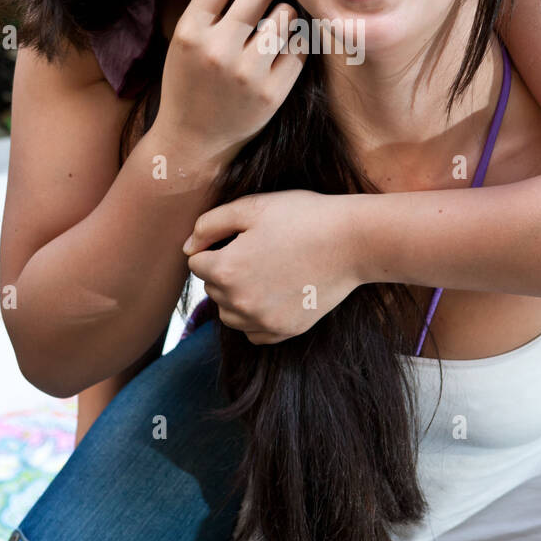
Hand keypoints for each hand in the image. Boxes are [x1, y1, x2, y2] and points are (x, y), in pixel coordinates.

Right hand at [156, 0, 304, 166]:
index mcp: (190, 32)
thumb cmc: (189, 84)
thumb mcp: (184, 42)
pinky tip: (285, 45)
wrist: (192, 140)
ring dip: (285, 12)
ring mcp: (247, 72)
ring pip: (285, 16)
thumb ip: (209, 9)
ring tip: (276, 22)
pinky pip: (300, 47)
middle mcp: (218, 49)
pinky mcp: (273, 92)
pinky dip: (296, 41)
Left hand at [183, 191, 362, 342]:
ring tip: (264, 272)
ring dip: (236, 296)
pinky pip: (254, 333)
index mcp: (226, 269)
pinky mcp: (285, 331)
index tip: (240, 236)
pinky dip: (256, 317)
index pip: (196, 263)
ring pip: (229, 314)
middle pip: (212, 289)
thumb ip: (209, 224)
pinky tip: (274, 295)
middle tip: (257, 250)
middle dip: (224, 270)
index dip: (215, 245)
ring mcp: (263, 321)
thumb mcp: (251, 207)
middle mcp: (239, 302)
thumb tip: (188, 248)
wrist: (352, 241)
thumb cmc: (302, 216)